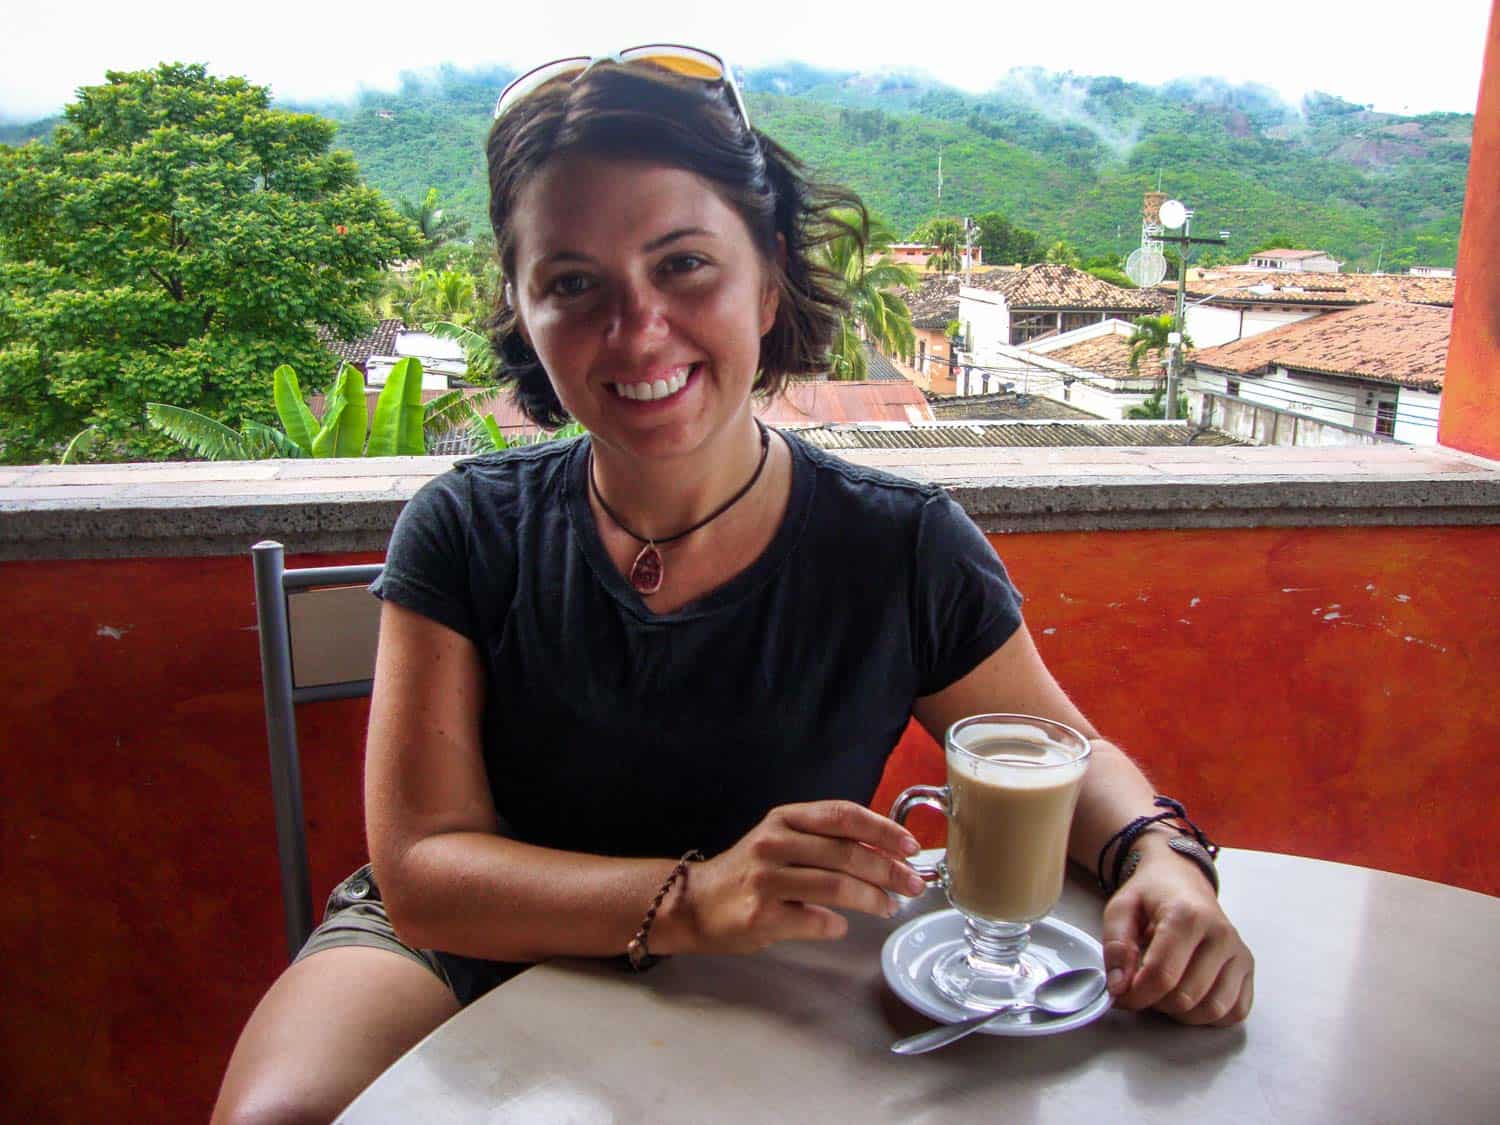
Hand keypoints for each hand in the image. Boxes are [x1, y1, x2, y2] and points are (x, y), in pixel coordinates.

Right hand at [662, 801, 924, 955]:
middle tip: (913, 884)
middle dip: (889, 869)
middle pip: (846, 852)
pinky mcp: (761, 916)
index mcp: (784, 818)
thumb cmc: (749, 872)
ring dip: (872, 899)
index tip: (910, 846)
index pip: (842, 814)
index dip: (882, 828)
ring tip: (887, 907)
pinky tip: (841, 925)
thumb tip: (884, 850)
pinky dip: (837, 925)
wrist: (695, 904)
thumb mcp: (781, 840)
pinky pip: (816, 920)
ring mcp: (765, 880)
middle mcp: (774, 842)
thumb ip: (824, 840)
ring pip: (836, 886)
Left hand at [1101, 835, 1253, 1025]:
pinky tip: (1190, 996)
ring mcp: (1240, 953)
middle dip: (1155, 1003)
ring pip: (1212, 1010)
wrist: (1182, 880)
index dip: (1135, 994)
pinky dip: (1209, 1015)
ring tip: (1164, 991)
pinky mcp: (1248, 968)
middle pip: (1186, 997)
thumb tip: (1119, 986)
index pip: (1162, 975)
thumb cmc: (1151, 896)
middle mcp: (1221, 935)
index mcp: (1188, 916)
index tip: (1120, 994)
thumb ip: (1115, 945)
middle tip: (1141, 987)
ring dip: (1181, 1013)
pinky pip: (1235, 1012)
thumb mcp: (1121, 908)